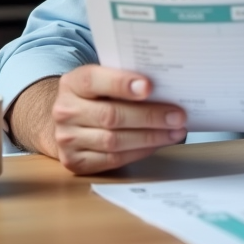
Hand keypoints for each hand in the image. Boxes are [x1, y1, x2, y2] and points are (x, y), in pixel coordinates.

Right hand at [51, 65, 187, 173]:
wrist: (69, 122)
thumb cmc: (96, 97)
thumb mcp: (102, 80)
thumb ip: (124, 81)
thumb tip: (165, 88)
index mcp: (72, 83)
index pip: (94, 80)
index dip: (121, 83)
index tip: (149, 86)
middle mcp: (65, 111)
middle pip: (111, 115)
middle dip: (149, 116)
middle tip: (177, 116)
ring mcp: (67, 139)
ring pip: (114, 141)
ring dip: (150, 137)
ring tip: (175, 132)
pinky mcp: (75, 162)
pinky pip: (113, 159)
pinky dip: (139, 152)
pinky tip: (157, 144)